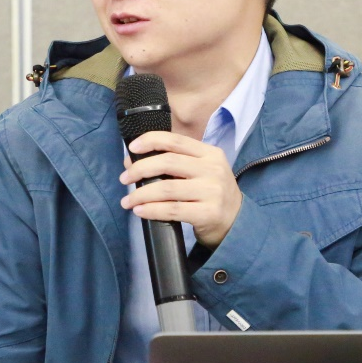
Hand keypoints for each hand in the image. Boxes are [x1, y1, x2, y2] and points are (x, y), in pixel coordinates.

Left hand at [119, 131, 242, 248]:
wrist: (236, 221)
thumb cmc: (211, 194)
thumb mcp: (202, 171)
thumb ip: (175, 163)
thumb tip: (133, 162)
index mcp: (210, 153)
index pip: (176, 141)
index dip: (151, 141)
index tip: (132, 148)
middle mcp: (213, 169)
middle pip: (168, 162)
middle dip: (140, 169)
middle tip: (124, 178)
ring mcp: (212, 191)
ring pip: (167, 188)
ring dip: (141, 194)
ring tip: (128, 201)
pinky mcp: (208, 213)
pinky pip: (172, 210)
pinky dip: (152, 210)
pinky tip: (140, 211)